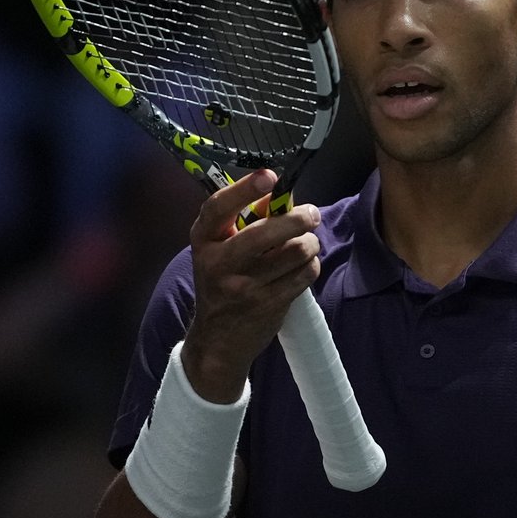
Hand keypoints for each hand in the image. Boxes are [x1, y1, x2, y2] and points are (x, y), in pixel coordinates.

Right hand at [180, 170, 321, 401]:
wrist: (217, 340)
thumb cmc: (222, 284)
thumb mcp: (221, 250)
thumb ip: (246, 220)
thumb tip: (280, 194)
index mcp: (204, 241)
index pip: (218, 208)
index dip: (244, 189)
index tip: (269, 177)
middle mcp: (219, 263)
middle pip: (267, 231)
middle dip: (299, 218)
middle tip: (312, 214)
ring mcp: (245, 287)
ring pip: (295, 251)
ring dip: (311, 243)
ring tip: (308, 244)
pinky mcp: (268, 304)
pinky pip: (305, 273)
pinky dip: (312, 265)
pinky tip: (304, 265)